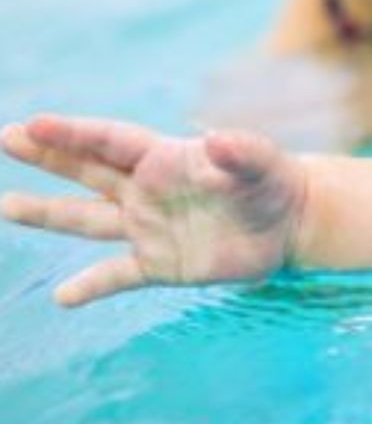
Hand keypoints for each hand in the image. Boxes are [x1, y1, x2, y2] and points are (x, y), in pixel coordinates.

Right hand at [1, 115, 306, 306]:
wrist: (291, 223)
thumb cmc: (274, 181)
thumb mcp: (262, 162)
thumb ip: (240, 151)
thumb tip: (214, 139)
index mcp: (165, 158)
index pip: (110, 142)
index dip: (73, 133)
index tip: (33, 125)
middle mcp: (147, 190)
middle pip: (87, 171)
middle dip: (47, 155)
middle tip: (5, 138)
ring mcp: (149, 227)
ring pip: (88, 220)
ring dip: (48, 213)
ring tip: (7, 206)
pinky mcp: (161, 264)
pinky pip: (117, 276)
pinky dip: (91, 286)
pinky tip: (63, 298)